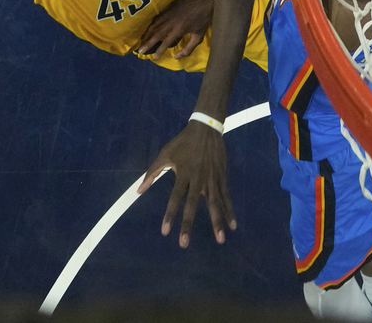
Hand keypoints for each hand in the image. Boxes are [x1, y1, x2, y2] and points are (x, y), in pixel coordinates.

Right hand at [132, 0, 213, 58]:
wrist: (205, 1)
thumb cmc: (203, 20)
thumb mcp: (199, 36)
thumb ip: (188, 49)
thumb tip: (176, 57)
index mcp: (180, 29)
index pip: (166, 42)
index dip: (159, 50)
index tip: (154, 57)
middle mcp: (172, 21)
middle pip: (157, 33)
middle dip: (148, 43)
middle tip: (140, 50)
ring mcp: (169, 12)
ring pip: (155, 23)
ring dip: (147, 32)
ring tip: (141, 39)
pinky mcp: (169, 6)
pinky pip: (158, 15)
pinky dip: (151, 22)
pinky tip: (148, 26)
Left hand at [137, 122, 235, 247]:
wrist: (206, 128)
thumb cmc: (183, 142)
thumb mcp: (165, 154)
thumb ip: (152, 172)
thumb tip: (139, 190)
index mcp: (183, 174)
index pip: (175, 198)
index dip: (170, 215)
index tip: (165, 232)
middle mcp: (198, 180)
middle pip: (193, 206)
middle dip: (188, 225)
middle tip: (184, 243)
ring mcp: (212, 179)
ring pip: (215, 204)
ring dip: (217, 222)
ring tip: (220, 239)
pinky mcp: (221, 178)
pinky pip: (226, 197)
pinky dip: (229, 211)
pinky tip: (233, 224)